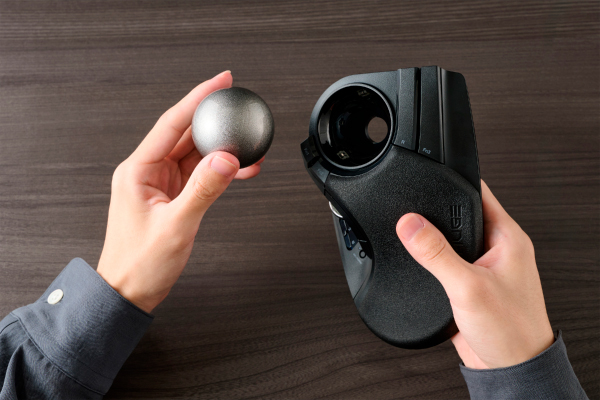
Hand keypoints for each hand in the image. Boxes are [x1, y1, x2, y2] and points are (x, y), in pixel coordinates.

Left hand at [97, 71, 263, 312]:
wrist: (128, 291)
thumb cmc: (138, 264)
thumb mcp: (175, 225)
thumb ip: (203, 190)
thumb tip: (225, 159)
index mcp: (138, 170)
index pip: (171, 123)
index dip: (197, 98)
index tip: (219, 82)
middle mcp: (148, 172)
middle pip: (185, 134)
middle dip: (213, 119)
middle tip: (238, 104)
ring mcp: (161, 184)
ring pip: (196, 154)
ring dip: (221, 148)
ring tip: (249, 143)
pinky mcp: (172, 197)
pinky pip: (200, 175)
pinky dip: (220, 171)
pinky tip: (240, 169)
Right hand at [396, 181, 553, 368]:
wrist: (509, 370)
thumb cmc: (510, 331)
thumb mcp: (468, 287)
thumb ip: (436, 253)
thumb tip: (410, 224)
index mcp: (507, 237)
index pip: (479, 192)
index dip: (453, 181)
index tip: (428, 176)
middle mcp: (496, 248)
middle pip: (460, 214)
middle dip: (435, 210)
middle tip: (409, 209)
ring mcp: (483, 265)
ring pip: (450, 239)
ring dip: (431, 237)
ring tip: (409, 234)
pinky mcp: (469, 283)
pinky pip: (445, 262)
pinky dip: (430, 260)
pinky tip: (417, 263)